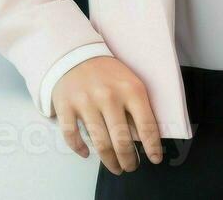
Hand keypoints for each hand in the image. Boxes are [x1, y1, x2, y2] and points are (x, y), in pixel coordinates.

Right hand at [52, 56, 163, 174]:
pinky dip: (80, 149)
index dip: (152, 147)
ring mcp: (85, 102)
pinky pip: (72, 136)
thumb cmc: (108, 73)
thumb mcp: (130, 82)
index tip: (155, 159)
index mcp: (130, 89)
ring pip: (100, 143)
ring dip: (110, 161)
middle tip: (131, 167)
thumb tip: (144, 139)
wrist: (75, 54)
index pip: (146, 125)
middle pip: (122, 140)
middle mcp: (108, 96)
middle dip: (129, 160)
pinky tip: (87, 154)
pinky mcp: (66, 106)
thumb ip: (137, 108)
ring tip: (116, 167)